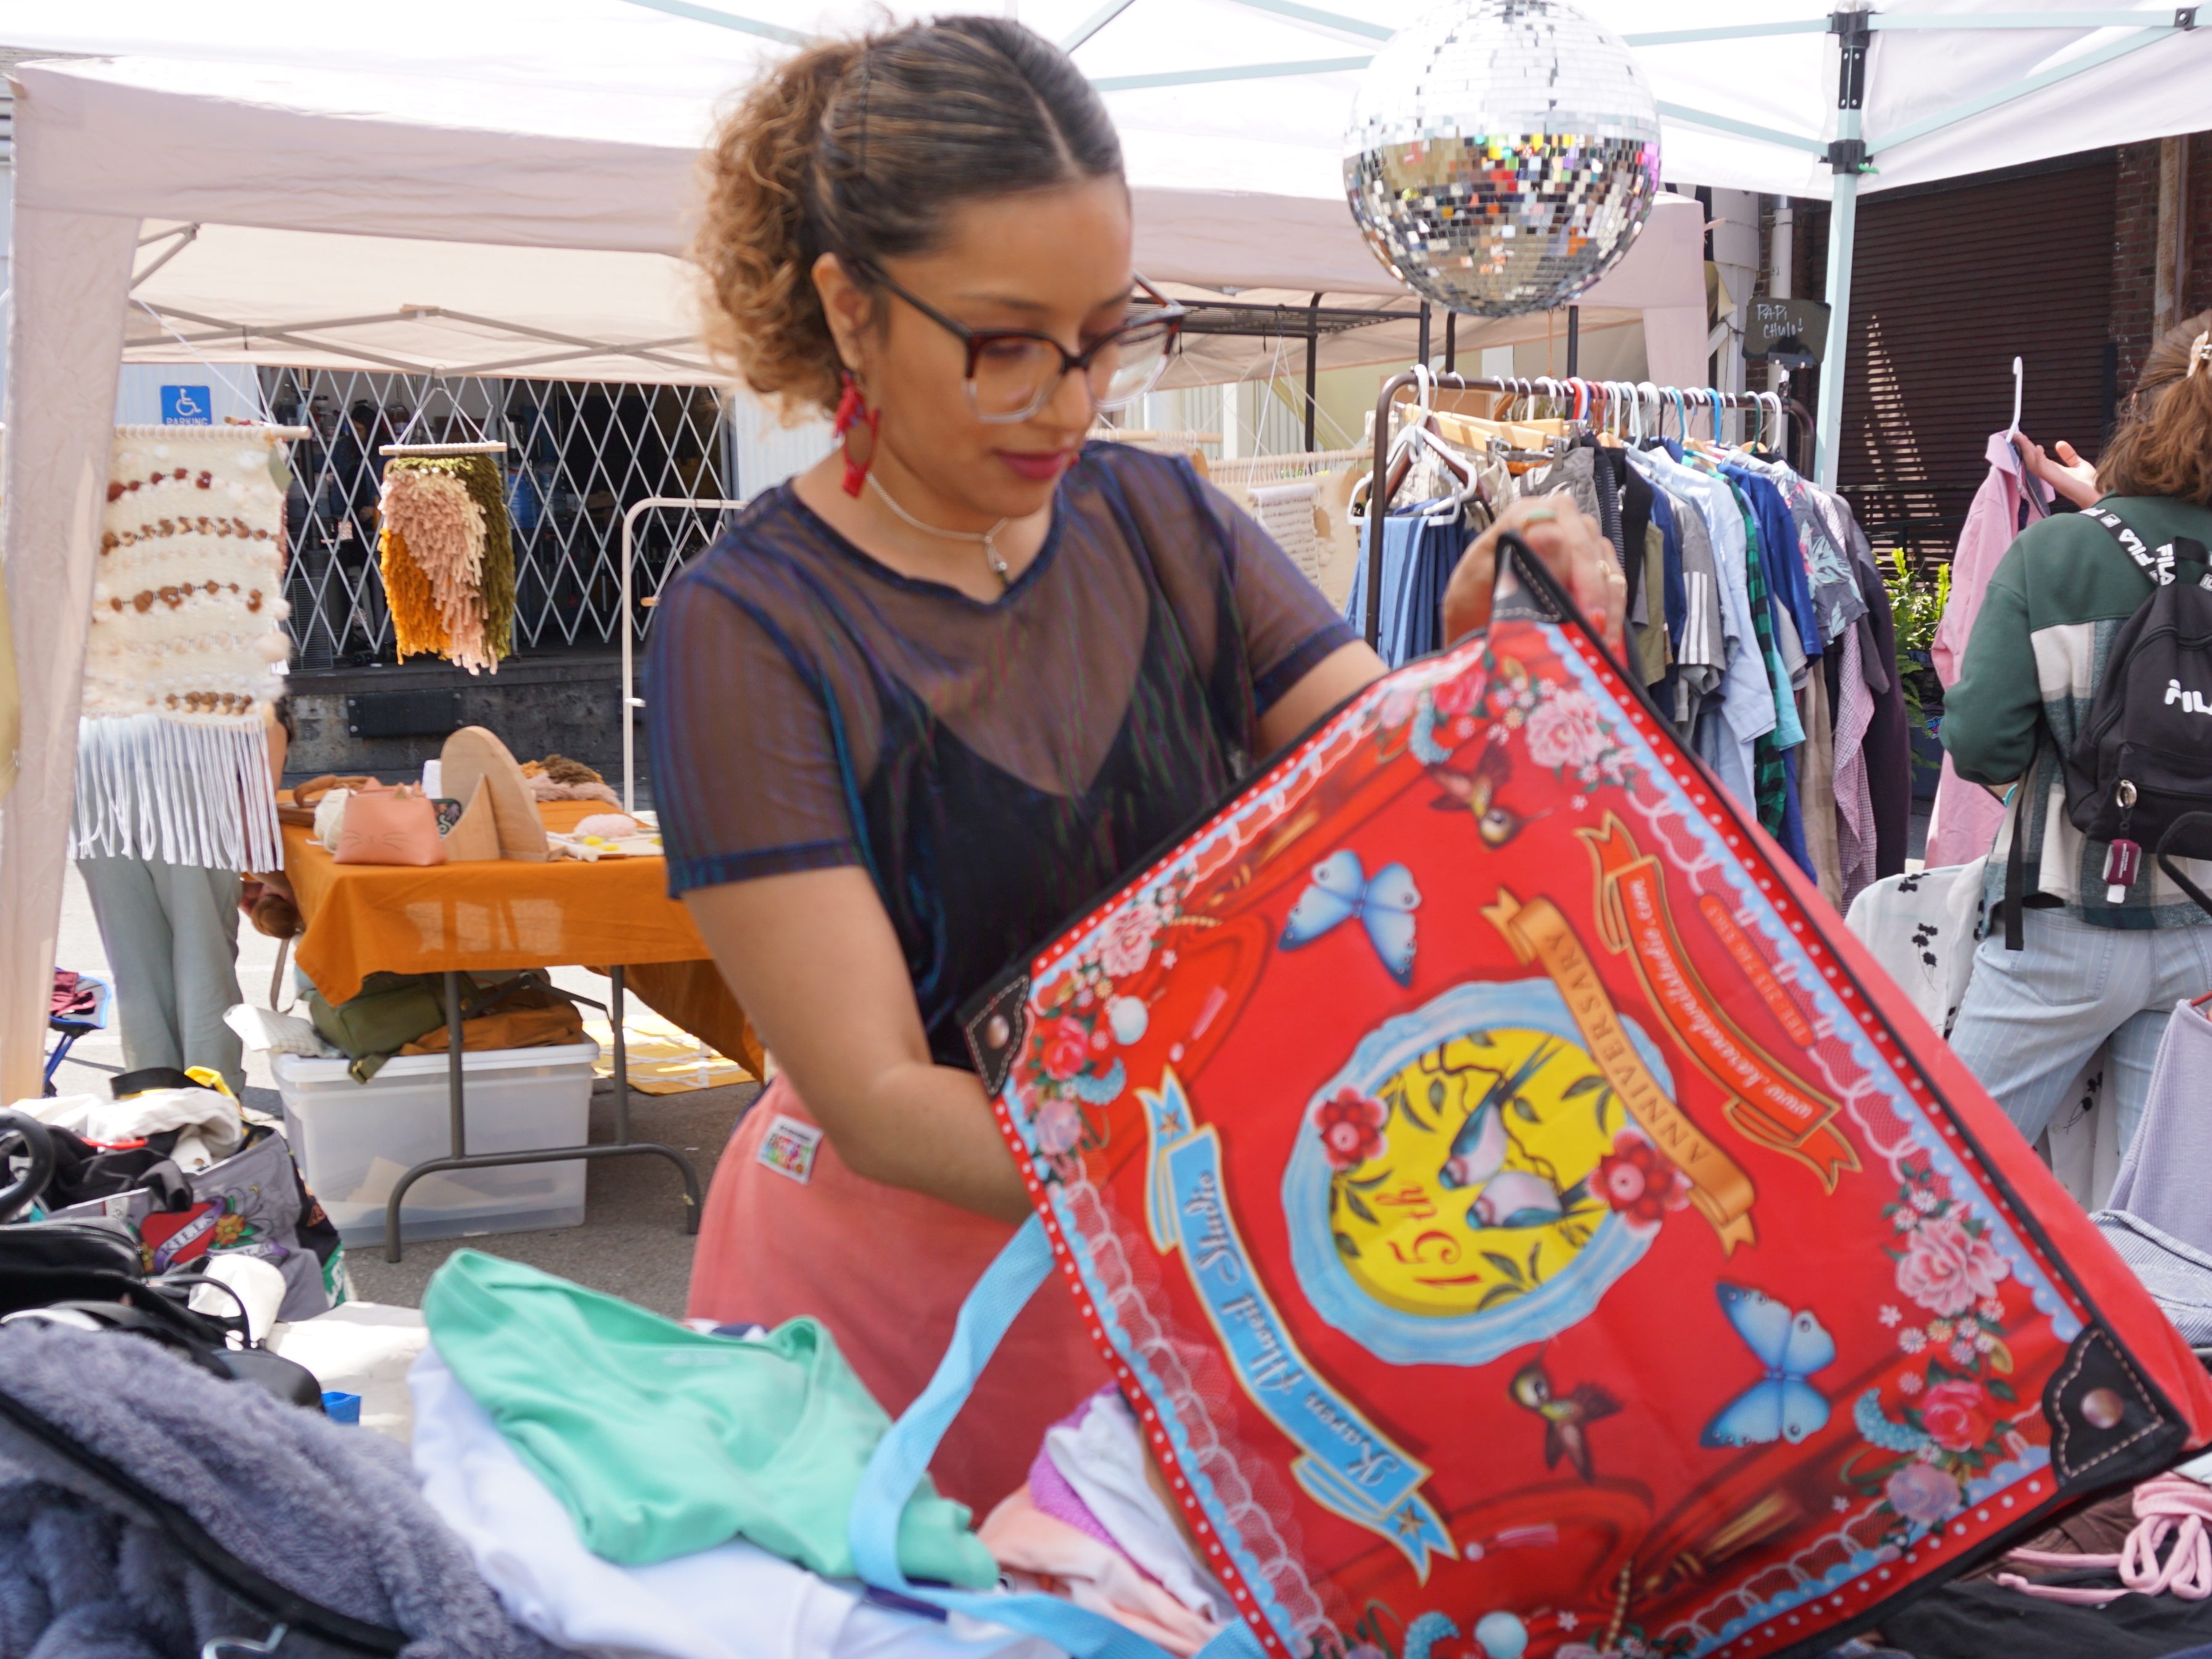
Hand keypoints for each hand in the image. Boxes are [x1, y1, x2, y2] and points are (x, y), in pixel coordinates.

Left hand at [1442, 493, 1626, 655]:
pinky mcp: (1592, 565)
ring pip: (1604, 561)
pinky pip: (1613, 580)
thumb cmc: (1469, 600)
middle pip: (1587, 543)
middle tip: (1593, 628)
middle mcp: (1555, 519)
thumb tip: (1551, 532)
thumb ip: (1515, 556)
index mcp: (1522, 515)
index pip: (1558, 525)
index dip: (1571, 564)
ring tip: (1601, 640)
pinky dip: (1613, 609)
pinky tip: (1606, 637)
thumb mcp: (1479, 579)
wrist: (1471, 624)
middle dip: (1593, 589)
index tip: (1578, 605)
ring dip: (1607, 603)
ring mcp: (1576, 541)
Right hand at [2026, 438, 2100, 508]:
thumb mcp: (2080, 464)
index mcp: (2053, 471)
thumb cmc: (2092, 484)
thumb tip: (2059, 443)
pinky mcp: (2055, 480)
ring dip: (2026, 451)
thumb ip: (2069, 455)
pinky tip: (2037, 447)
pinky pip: (2042, 469)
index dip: (2029, 448)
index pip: (2037, 458)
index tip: (2022, 437)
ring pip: (2032, 464)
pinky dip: (2038, 458)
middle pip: (2031, 460)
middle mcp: (2049, 474)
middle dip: (2023, 447)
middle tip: (2016, 434)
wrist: (2100, 495)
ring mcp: (2051, 478)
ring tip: (2021, 438)